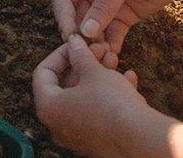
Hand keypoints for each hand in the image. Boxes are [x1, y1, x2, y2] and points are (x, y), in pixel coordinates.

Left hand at [33, 34, 148, 155]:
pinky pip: (98, 111)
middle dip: (84, 63)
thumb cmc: (110, 103)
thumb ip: (80, 54)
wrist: (139, 138)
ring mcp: (77, 135)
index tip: (76, 43)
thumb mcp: (93, 72)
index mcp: (48, 108)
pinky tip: (128, 78)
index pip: (43, 73)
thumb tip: (73, 41)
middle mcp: (58, 125)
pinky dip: (109, 94)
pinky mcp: (96, 140)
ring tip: (115, 59)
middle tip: (99, 49)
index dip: (60, 54)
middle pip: (65, 86)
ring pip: (84, 97)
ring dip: (99, 75)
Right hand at [52, 0, 182, 52]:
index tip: (71, 36)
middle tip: (86, 54)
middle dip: (81, 36)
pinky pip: (112, 35)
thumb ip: (105, 5)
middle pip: (76, 17)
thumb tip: (85, 32)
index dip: (64, 17)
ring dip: (96, 45)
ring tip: (103, 59)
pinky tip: (114, 58)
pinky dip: (111, 46)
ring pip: (94, 30)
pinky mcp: (124, 16)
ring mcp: (108, 5)